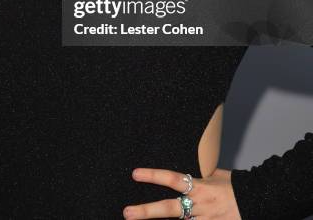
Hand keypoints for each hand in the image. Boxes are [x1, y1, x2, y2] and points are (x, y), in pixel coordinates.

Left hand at [122, 167, 240, 218]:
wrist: (259, 199)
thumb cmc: (236, 186)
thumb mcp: (215, 175)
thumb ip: (198, 178)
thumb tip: (184, 175)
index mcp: (199, 187)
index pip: (172, 178)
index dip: (153, 176)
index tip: (135, 174)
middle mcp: (199, 205)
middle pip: (169, 209)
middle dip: (146, 212)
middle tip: (127, 212)